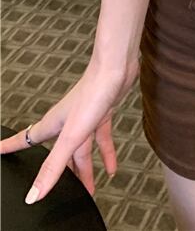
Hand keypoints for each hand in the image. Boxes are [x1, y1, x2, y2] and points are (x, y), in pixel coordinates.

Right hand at [0, 56, 138, 203]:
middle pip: (59, 153)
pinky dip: (106, 153)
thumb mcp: (71, 136)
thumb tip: (34, 194)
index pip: (26, 140)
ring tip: (89, 188)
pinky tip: (111, 167)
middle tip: (55, 191)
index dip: (11, 147)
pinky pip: (102, 138)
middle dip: (59, 173)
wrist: (116, 68)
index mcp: (53, 125)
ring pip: (82, 149)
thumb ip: (54, 166)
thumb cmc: (92, 92)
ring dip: (85, 168)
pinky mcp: (102, 112)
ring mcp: (85, 117)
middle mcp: (67, 121)